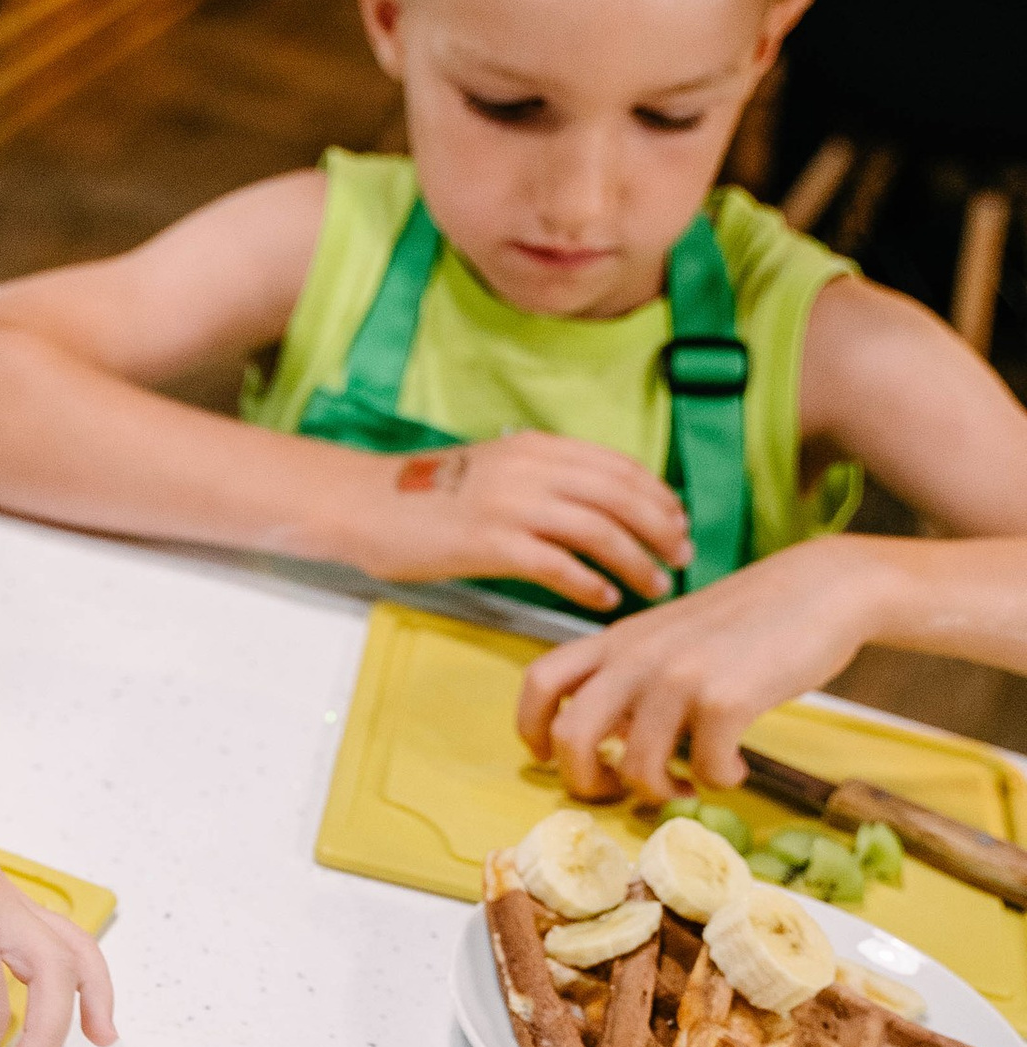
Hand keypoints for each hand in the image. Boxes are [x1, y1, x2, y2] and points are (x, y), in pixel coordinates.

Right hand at [350, 430, 692, 611]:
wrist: (365, 504)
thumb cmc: (429, 496)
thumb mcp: (495, 469)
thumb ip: (544, 478)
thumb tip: (599, 506)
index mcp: (537, 446)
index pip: (620, 467)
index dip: (659, 497)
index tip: (679, 524)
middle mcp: (530, 468)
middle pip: (621, 497)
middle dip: (662, 530)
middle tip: (682, 559)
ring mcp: (510, 504)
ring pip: (599, 531)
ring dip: (636, 562)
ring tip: (655, 587)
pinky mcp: (490, 542)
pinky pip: (559, 565)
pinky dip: (590, 584)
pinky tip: (605, 600)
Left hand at [518, 534, 891, 800]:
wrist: (819, 587)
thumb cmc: (745, 620)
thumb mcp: (670, 636)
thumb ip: (634, 677)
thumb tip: (612, 738)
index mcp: (617, 641)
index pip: (539, 681)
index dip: (532, 729)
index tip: (552, 758)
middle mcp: (637, 658)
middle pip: (570, 736)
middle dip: (586, 782)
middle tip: (619, 792)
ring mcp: (679, 677)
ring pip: (636, 766)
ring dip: (661, 792)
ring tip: (689, 785)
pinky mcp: (728, 698)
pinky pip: (707, 768)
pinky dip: (721, 781)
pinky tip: (736, 767)